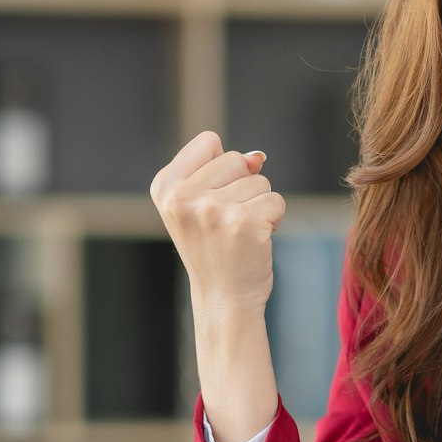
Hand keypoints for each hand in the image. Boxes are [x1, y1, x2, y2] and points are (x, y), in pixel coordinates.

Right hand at [150, 131, 284, 316]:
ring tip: (240, 234)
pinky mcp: (244, 223)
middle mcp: (183, 197)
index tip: (210, 201)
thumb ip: (222, 170)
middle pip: (237, 159)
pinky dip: (274, 219)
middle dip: (243, 187)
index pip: (208, 141)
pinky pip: (276, 200)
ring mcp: (213, 210)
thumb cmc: (214, 249)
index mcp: (165, 187)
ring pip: (260, 180)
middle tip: (227, 223)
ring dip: (259, 205)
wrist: (224, 299)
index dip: (220, 168)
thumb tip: (258, 157)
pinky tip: (255, 241)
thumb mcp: (201, 204)